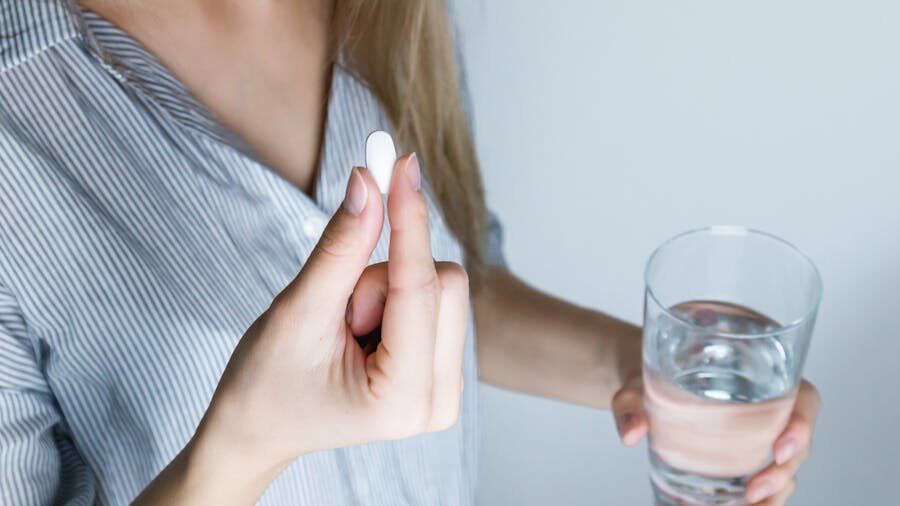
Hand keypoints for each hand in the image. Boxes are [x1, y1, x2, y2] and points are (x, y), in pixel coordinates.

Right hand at [153, 154, 468, 503]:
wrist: (259, 429)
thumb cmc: (266, 384)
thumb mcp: (298, 312)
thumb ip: (340, 247)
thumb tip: (369, 181)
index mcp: (402, 399)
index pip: (419, 286)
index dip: (409, 219)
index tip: (402, 163)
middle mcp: (439, 402)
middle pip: (444, 282)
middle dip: (384, 277)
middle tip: (339, 309)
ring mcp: (446, 389)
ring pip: (441, 287)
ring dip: (386, 289)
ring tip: (345, 328)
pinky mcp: (443, 372)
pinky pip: (435, 301)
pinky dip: (395, 299)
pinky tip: (363, 332)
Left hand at [611, 377, 820, 504]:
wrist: (639, 384)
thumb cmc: (648, 372)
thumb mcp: (638, 381)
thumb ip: (630, 402)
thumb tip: (630, 432)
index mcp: (758, 369)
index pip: (802, 396)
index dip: (803, 424)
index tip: (780, 449)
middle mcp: (767, 401)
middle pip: (797, 439)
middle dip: (784, 471)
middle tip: (754, 491)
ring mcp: (758, 430)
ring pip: (784, 465)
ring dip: (775, 491)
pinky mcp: (743, 453)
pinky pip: (761, 476)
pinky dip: (758, 498)